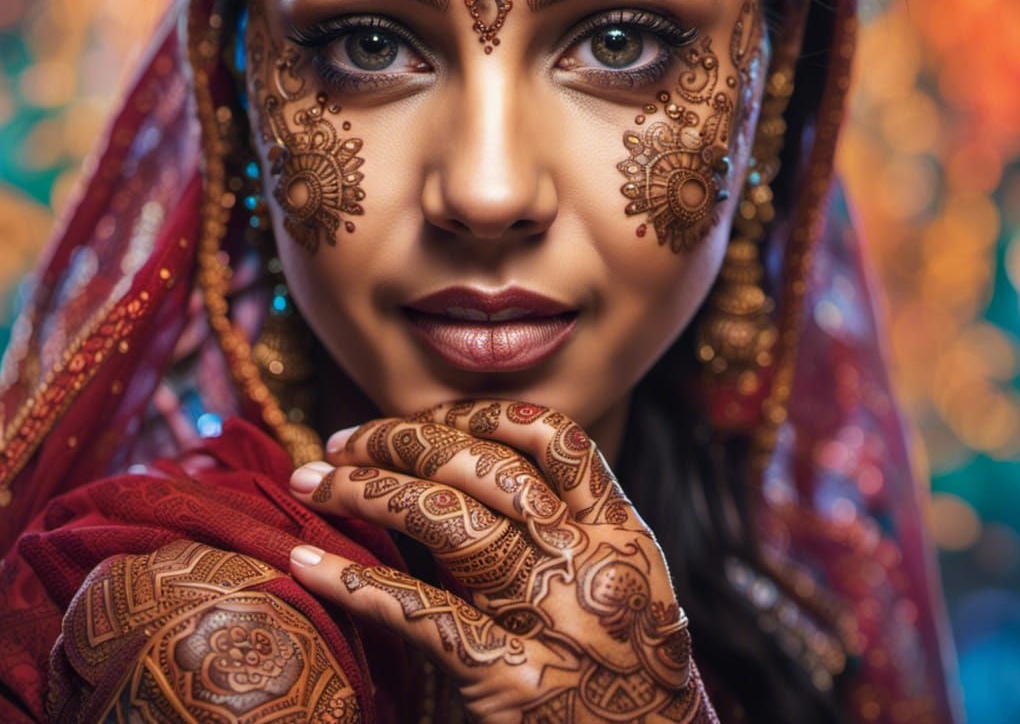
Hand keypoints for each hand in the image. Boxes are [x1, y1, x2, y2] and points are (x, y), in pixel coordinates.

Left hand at [287, 399, 715, 722]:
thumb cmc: (633, 672)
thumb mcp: (630, 583)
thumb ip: (573, 526)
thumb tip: (475, 470)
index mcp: (620, 534)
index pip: (554, 439)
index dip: (482, 414)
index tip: (425, 416)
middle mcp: (588, 564)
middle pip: (485, 470)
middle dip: (402, 442)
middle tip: (344, 442)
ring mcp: (552, 621)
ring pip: (449, 523)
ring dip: (368, 492)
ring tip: (312, 481)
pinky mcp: (513, 684)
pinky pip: (421, 617)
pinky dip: (358, 584)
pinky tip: (308, 563)